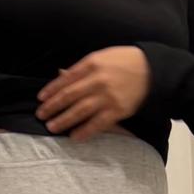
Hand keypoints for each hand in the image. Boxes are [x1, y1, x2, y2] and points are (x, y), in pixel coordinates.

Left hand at [35, 47, 151, 140]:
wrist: (153, 71)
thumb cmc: (125, 61)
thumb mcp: (102, 57)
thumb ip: (81, 68)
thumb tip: (61, 74)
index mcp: (92, 64)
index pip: (65, 79)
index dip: (51, 90)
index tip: (40, 98)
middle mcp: (97, 81)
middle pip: (69, 96)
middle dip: (53, 107)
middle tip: (41, 115)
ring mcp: (107, 97)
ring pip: (80, 111)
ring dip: (64, 120)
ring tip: (52, 127)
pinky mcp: (117, 111)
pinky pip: (97, 124)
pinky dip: (85, 131)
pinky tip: (74, 137)